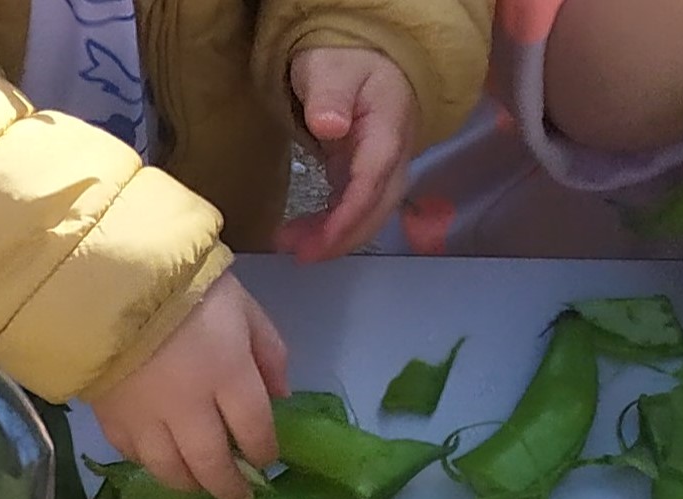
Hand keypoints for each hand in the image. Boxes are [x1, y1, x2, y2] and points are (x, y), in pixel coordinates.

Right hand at [88, 275, 289, 498]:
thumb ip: (269, 352)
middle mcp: (188, 406)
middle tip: (239, 495)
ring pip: (170, 470)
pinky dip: (149, 462)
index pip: (255, 431)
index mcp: (228, 374)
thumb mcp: (243, 306)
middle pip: (212, 463)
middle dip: (229, 486)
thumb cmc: (185, 285)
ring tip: (200, 484)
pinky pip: (133, 454)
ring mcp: (146, 417)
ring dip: (190, 483)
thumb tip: (282, 396)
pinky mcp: (111, 416)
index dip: (265, 451)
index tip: (267, 458)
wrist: (108, 275)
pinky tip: (159, 458)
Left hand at [278, 48, 417, 262]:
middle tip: (298, 254)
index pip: (372, 182)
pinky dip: (331, 227)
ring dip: (333, 238)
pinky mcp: (366, 176)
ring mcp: (382, 169)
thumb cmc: (344, 61)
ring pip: (368, 214)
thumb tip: (330, 125)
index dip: (348, 217)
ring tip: (290, 245)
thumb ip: (329, 95)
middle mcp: (392, 156)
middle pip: (376, 208)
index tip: (320, 241)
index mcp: (387, 131)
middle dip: (340, 238)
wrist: (363, 59)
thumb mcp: (331, 68)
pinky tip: (303, 235)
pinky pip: (354, 209)